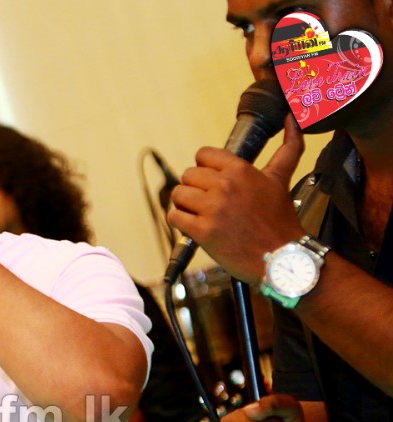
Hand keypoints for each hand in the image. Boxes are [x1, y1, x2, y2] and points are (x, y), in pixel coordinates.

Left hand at [168, 115, 305, 283]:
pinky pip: (174, 216)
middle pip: (187, 175)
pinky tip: (193, 225)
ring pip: (178, 194)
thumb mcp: (281, 179)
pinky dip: (179, 221)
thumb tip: (292, 119)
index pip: (203, 154)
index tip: (212, 180)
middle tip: (207, 201)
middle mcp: (224, 186)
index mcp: (240, 170)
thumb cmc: (280, 220)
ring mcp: (212, 209)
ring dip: (184, 204)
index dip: (204, 167)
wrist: (282, 257)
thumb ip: (287, 147)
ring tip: (199, 213)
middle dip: (194, 188)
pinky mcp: (202, 231)